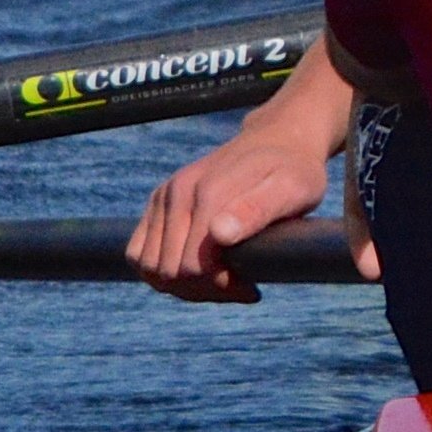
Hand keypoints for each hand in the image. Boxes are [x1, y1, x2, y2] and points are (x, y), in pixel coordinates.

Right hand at [124, 125, 327, 303]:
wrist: (278, 141)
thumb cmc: (294, 171)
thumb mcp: (292, 188)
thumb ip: (257, 209)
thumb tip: (219, 233)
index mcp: (208, 192)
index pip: (194, 268)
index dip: (222, 288)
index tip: (252, 288)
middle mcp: (177, 192)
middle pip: (170, 273)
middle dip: (205, 290)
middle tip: (240, 286)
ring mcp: (163, 196)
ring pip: (150, 268)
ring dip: (183, 286)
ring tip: (221, 279)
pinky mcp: (158, 201)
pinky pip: (137, 253)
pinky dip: (160, 272)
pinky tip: (198, 270)